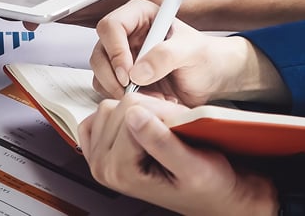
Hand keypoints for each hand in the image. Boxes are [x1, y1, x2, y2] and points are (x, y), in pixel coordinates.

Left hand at [78, 94, 278, 215]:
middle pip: (116, 109)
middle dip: (149, 111)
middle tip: (171, 129)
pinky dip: (120, 115)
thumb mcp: (193, 166)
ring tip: (158, 129)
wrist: (207, 195)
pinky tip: (139, 128)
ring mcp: (97, 158)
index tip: (179, 126)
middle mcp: (103, 166)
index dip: (161, 112)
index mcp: (121, 171)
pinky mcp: (98, 149)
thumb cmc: (205, 185)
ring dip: (136, 111)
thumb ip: (161, 141)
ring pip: (108, 108)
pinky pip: (100, 116)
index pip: (131, 113)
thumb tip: (134, 114)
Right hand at [89, 0, 280, 104]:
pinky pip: (107, 90)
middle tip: (132, 91)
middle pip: (99, 52)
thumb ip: (166, 56)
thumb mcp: (192, 52)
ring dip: (118, 90)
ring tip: (150, 98)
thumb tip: (137, 72)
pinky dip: (123, 100)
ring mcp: (122, 58)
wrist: (213, 79)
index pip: (111, 26)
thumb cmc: (207, 58)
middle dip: (113, 76)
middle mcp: (126, 35)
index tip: (129, 73)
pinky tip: (148, 102)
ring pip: (99, 74)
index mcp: (140, 16)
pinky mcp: (122, 79)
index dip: (115, 50)